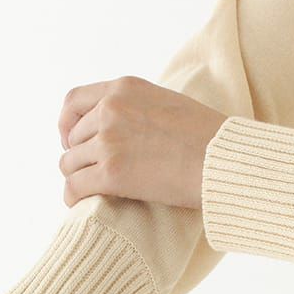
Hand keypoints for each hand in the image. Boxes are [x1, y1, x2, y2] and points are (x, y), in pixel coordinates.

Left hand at [57, 75, 227, 209]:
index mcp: (124, 89)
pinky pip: (74, 187)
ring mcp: (109, 141)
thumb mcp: (168, 103)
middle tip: (94, 171)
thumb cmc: (210, 138)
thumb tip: (127, 128)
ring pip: (70, 163)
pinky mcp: (111, 173)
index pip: (73, 102)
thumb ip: (140, 108)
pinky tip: (79, 204)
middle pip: (74, 137)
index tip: (73, 140)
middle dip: (81, 155)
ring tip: (93, 190)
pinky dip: (72, 197)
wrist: (226, 160)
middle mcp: (111, 110)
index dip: (68, 124)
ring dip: (80, 177)